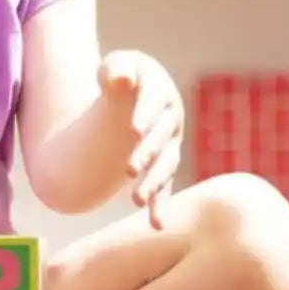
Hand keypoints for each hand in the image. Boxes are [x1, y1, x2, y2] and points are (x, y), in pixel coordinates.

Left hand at [98, 49, 182, 229]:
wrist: (133, 89)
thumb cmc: (122, 74)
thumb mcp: (117, 64)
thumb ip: (117, 70)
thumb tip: (123, 80)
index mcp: (161, 91)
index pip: (154, 102)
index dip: (145, 115)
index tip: (133, 130)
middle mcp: (171, 119)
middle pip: (162, 137)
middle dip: (148, 152)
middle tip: (129, 168)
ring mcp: (170, 144)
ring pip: (166, 165)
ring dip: (153, 182)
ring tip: (135, 199)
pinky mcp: (162, 164)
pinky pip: (164, 186)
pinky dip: (160, 205)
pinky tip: (156, 225)